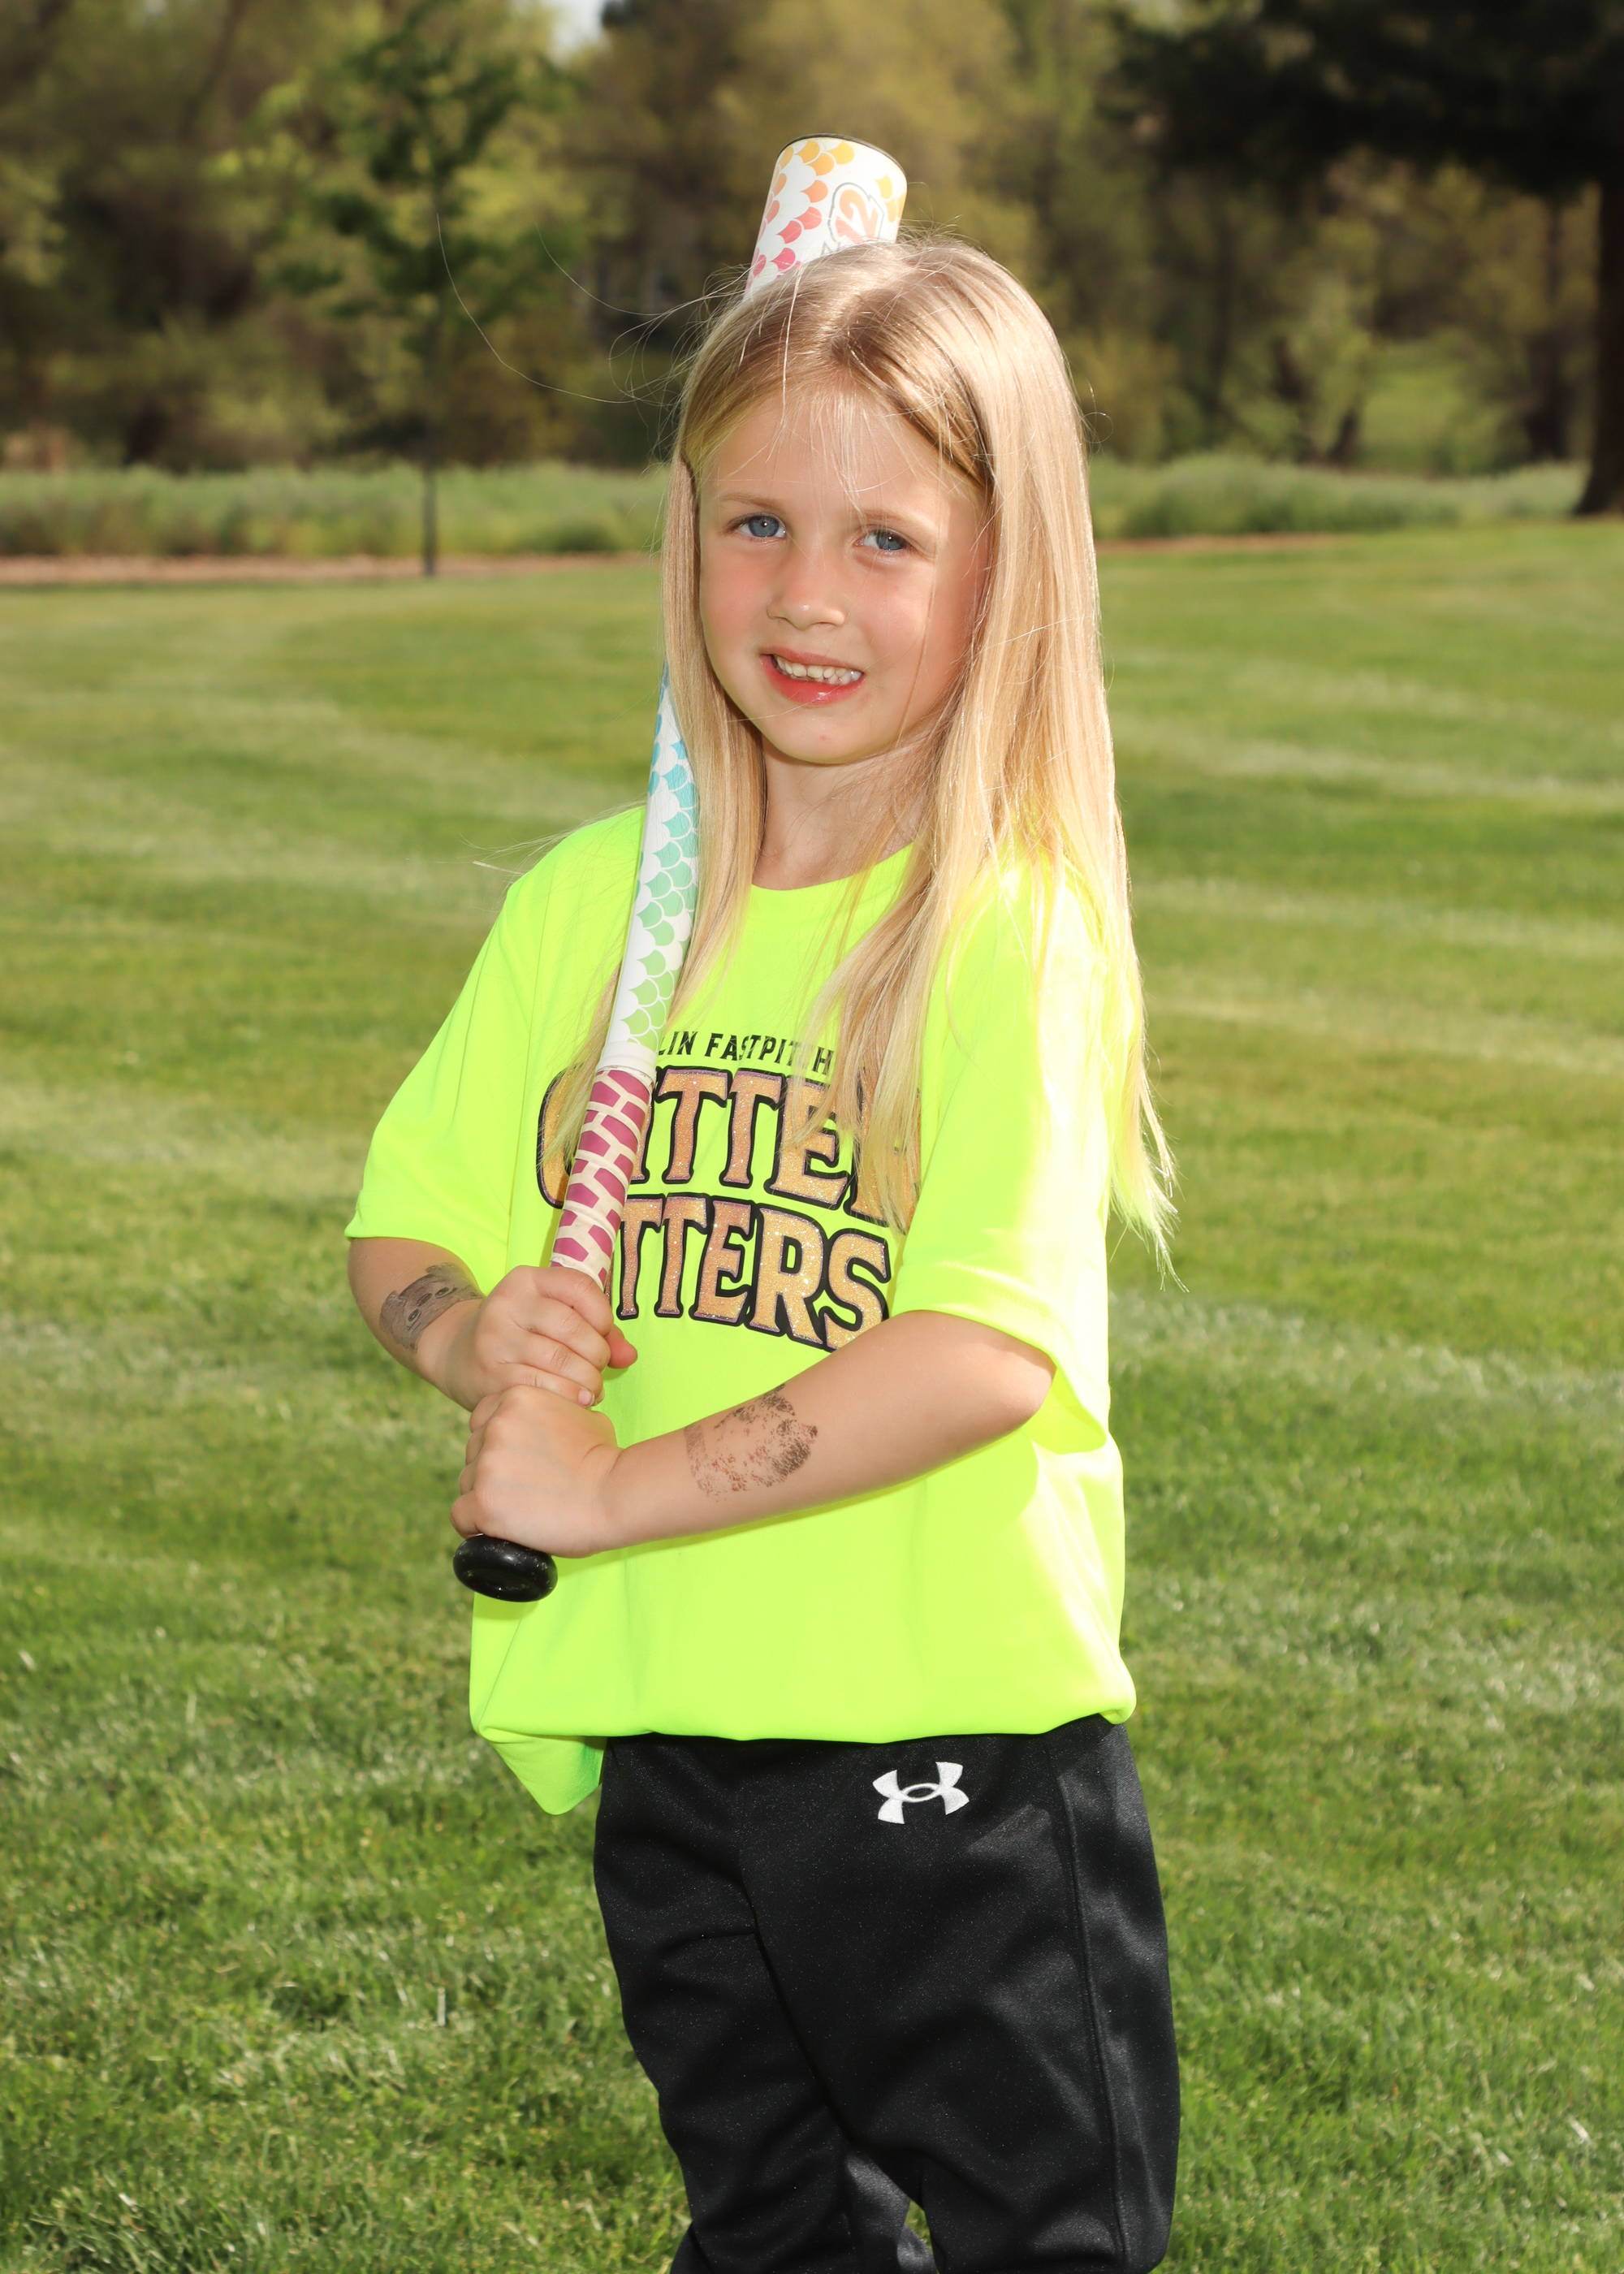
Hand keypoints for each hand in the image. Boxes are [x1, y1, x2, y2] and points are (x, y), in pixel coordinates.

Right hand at [430, 1265, 636, 1412]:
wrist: (458, 1353)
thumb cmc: (521, 1333)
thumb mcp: (552, 1316)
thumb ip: (597, 1330)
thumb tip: (629, 1356)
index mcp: (527, 1280)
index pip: (580, 1287)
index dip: (602, 1314)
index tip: (603, 1334)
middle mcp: (508, 1304)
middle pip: (574, 1328)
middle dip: (597, 1354)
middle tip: (598, 1368)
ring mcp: (496, 1339)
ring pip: (561, 1361)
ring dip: (588, 1380)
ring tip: (592, 1389)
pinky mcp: (491, 1374)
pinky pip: (543, 1386)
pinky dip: (569, 1397)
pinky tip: (577, 1401)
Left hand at [452, 1385, 625, 1558]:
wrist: (614, 1494)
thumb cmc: (604, 1459)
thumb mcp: (580, 1414)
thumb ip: (550, 1413)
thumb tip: (544, 1426)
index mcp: (515, 1398)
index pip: (482, 1421)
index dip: (496, 1444)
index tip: (516, 1462)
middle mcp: (495, 1425)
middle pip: (473, 1454)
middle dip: (491, 1471)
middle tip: (523, 1489)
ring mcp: (486, 1464)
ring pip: (467, 1484)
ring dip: (486, 1497)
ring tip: (519, 1510)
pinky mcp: (483, 1501)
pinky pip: (461, 1516)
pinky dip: (476, 1525)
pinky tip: (497, 1529)